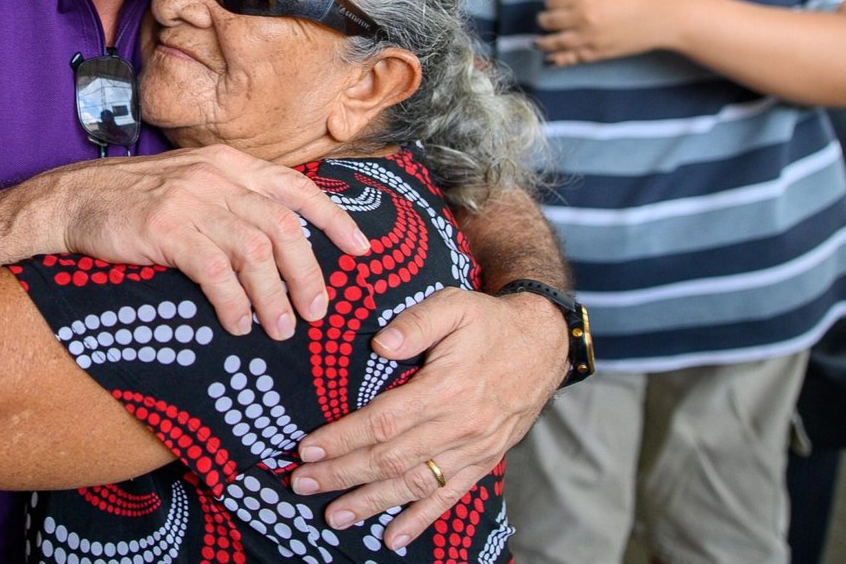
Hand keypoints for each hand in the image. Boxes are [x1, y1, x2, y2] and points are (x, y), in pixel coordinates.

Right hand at [56, 145, 371, 340]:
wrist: (72, 201)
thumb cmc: (135, 202)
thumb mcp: (193, 186)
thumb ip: (235, 204)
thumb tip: (283, 245)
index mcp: (230, 164)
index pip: (296, 189)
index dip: (334, 220)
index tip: (360, 251)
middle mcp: (217, 177)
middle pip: (284, 228)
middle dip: (308, 274)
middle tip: (317, 312)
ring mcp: (191, 201)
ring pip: (256, 252)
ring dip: (274, 297)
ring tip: (281, 329)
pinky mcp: (165, 229)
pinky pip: (215, 271)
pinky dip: (233, 303)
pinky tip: (237, 325)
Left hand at [290, 288, 565, 548]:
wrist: (543, 344)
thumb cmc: (490, 322)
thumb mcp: (454, 306)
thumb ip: (416, 323)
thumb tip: (380, 344)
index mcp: (446, 388)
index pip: (383, 421)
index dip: (343, 438)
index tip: (307, 448)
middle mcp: (459, 426)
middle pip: (391, 459)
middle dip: (342, 474)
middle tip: (302, 483)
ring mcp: (473, 449)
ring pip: (414, 484)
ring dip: (371, 502)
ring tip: (334, 515)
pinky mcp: (484, 461)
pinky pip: (449, 497)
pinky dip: (420, 519)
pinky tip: (393, 539)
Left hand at [535, 0, 673, 65]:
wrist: (663, 17)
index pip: (552, 2)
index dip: (551, 1)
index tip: (555, 2)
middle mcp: (582, 21)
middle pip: (549, 22)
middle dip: (544, 20)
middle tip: (545, 19)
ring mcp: (588, 40)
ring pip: (555, 44)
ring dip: (543, 43)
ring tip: (538, 42)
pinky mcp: (597, 54)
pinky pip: (571, 59)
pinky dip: (558, 60)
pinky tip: (551, 59)